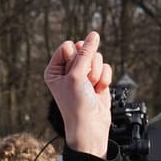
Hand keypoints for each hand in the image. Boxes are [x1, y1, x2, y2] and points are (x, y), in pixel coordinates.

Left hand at [44, 31, 111, 158]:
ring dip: (96, 73)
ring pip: (97, 58)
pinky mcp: (97, 79)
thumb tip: (94, 34)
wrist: (90, 126)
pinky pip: (106, 67)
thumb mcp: (76, 76)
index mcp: (54, 69)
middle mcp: (67, 71)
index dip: (75, 58)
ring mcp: (83, 75)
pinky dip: (105, 79)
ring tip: (91, 88)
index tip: (73, 75)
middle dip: (88, 66)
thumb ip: (85, 52)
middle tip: (84, 82)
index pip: (68, 46)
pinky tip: (99, 91)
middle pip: (84, 50)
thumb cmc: (76, 105)